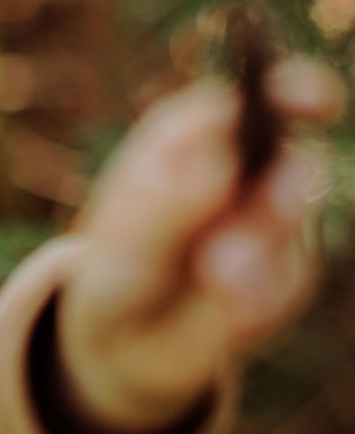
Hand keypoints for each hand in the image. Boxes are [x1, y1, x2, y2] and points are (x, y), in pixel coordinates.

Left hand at [54, 57, 344, 433]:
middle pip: (293, 165)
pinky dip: (255, 301)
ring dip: (254, 259)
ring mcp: (275, 225)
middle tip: (237, 229)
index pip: (264, 97)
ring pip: (292, 231)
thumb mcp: (125, 238)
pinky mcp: (287, 279)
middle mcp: (252, 173)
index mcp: (207, 137)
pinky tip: (224, 310)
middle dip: (277, 197)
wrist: (125, 341)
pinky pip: (288, 286)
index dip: (296, 92)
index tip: (314, 103)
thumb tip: (220, 165)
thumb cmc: (119, 267)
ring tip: (213, 277)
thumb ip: (167, 204)